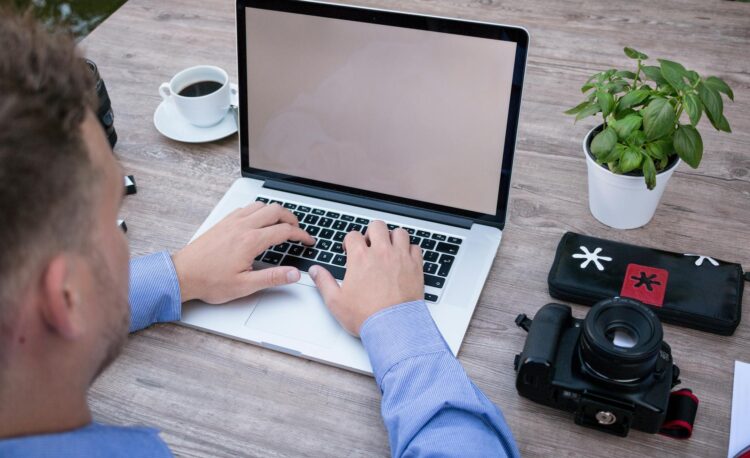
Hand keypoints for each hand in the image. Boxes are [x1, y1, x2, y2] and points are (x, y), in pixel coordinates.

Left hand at [172, 202, 314, 303]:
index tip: (308, 241)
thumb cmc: (209, 281)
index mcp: (251, 241)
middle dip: (292, 218)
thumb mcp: (245, 286)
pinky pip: (246, 207)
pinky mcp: (223, 222)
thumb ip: (273, 278)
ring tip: (282, 223)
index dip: (301, 235)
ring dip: (275, 211)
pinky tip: (258, 221)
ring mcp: (232, 221)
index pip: (284, 231)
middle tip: (298, 230)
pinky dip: (258, 210)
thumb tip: (294, 274)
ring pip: (261, 205)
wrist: (182, 274)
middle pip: (276, 210)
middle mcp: (242, 226)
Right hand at [309, 220, 423, 335]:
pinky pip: (416, 247)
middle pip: (377, 226)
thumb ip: (324, 282)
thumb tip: (315, 271)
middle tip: (370, 245)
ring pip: (399, 232)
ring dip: (392, 237)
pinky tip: (405, 258)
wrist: (394, 327)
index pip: (353, 235)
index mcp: (360, 258)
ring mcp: (400, 258)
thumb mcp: (336, 301)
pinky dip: (410, 249)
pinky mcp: (416, 266)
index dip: (349, 241)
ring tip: (388, 248)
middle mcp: (381, 253)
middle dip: (371, 233)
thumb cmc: (367, 316)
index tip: (350, 249)